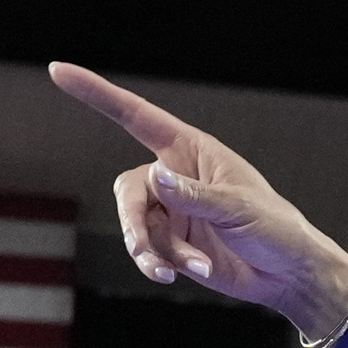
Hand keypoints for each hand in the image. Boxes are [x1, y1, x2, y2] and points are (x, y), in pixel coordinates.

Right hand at [47, 63, 347, 340]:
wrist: (290, 277)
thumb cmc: (277, 231)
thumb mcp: (240, 209)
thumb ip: (195, 196)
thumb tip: (154, 179)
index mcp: (193, 151)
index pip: (137, 116)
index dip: (98, 95)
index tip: (58, 70)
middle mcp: (176, 177)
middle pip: (129, 189)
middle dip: (134, 221)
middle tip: (147, 250)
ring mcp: (172, 212)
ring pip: (134, 225)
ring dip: (153, 249)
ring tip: (186, 268)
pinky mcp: (172, 243)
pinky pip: (146, 250)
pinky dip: (158, 263)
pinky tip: (176, 275)